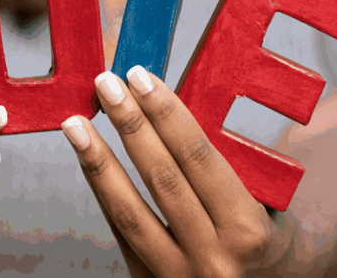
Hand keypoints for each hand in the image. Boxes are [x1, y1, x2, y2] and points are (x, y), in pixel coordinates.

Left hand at [63, 66, 285, 277]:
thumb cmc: (261, 237)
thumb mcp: (260, 200)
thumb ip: (215, 161)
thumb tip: (160, 103)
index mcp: (247, 230)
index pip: (198, 157)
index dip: (166, 113)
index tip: (140, 78)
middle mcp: (214, 258)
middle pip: (161, 179)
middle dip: (130, 125)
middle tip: (106, 85)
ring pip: (129, 211)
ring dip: (98, 161)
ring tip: (75, 124)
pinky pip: (119, 233)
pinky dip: (101, 192)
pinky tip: (88, 160)